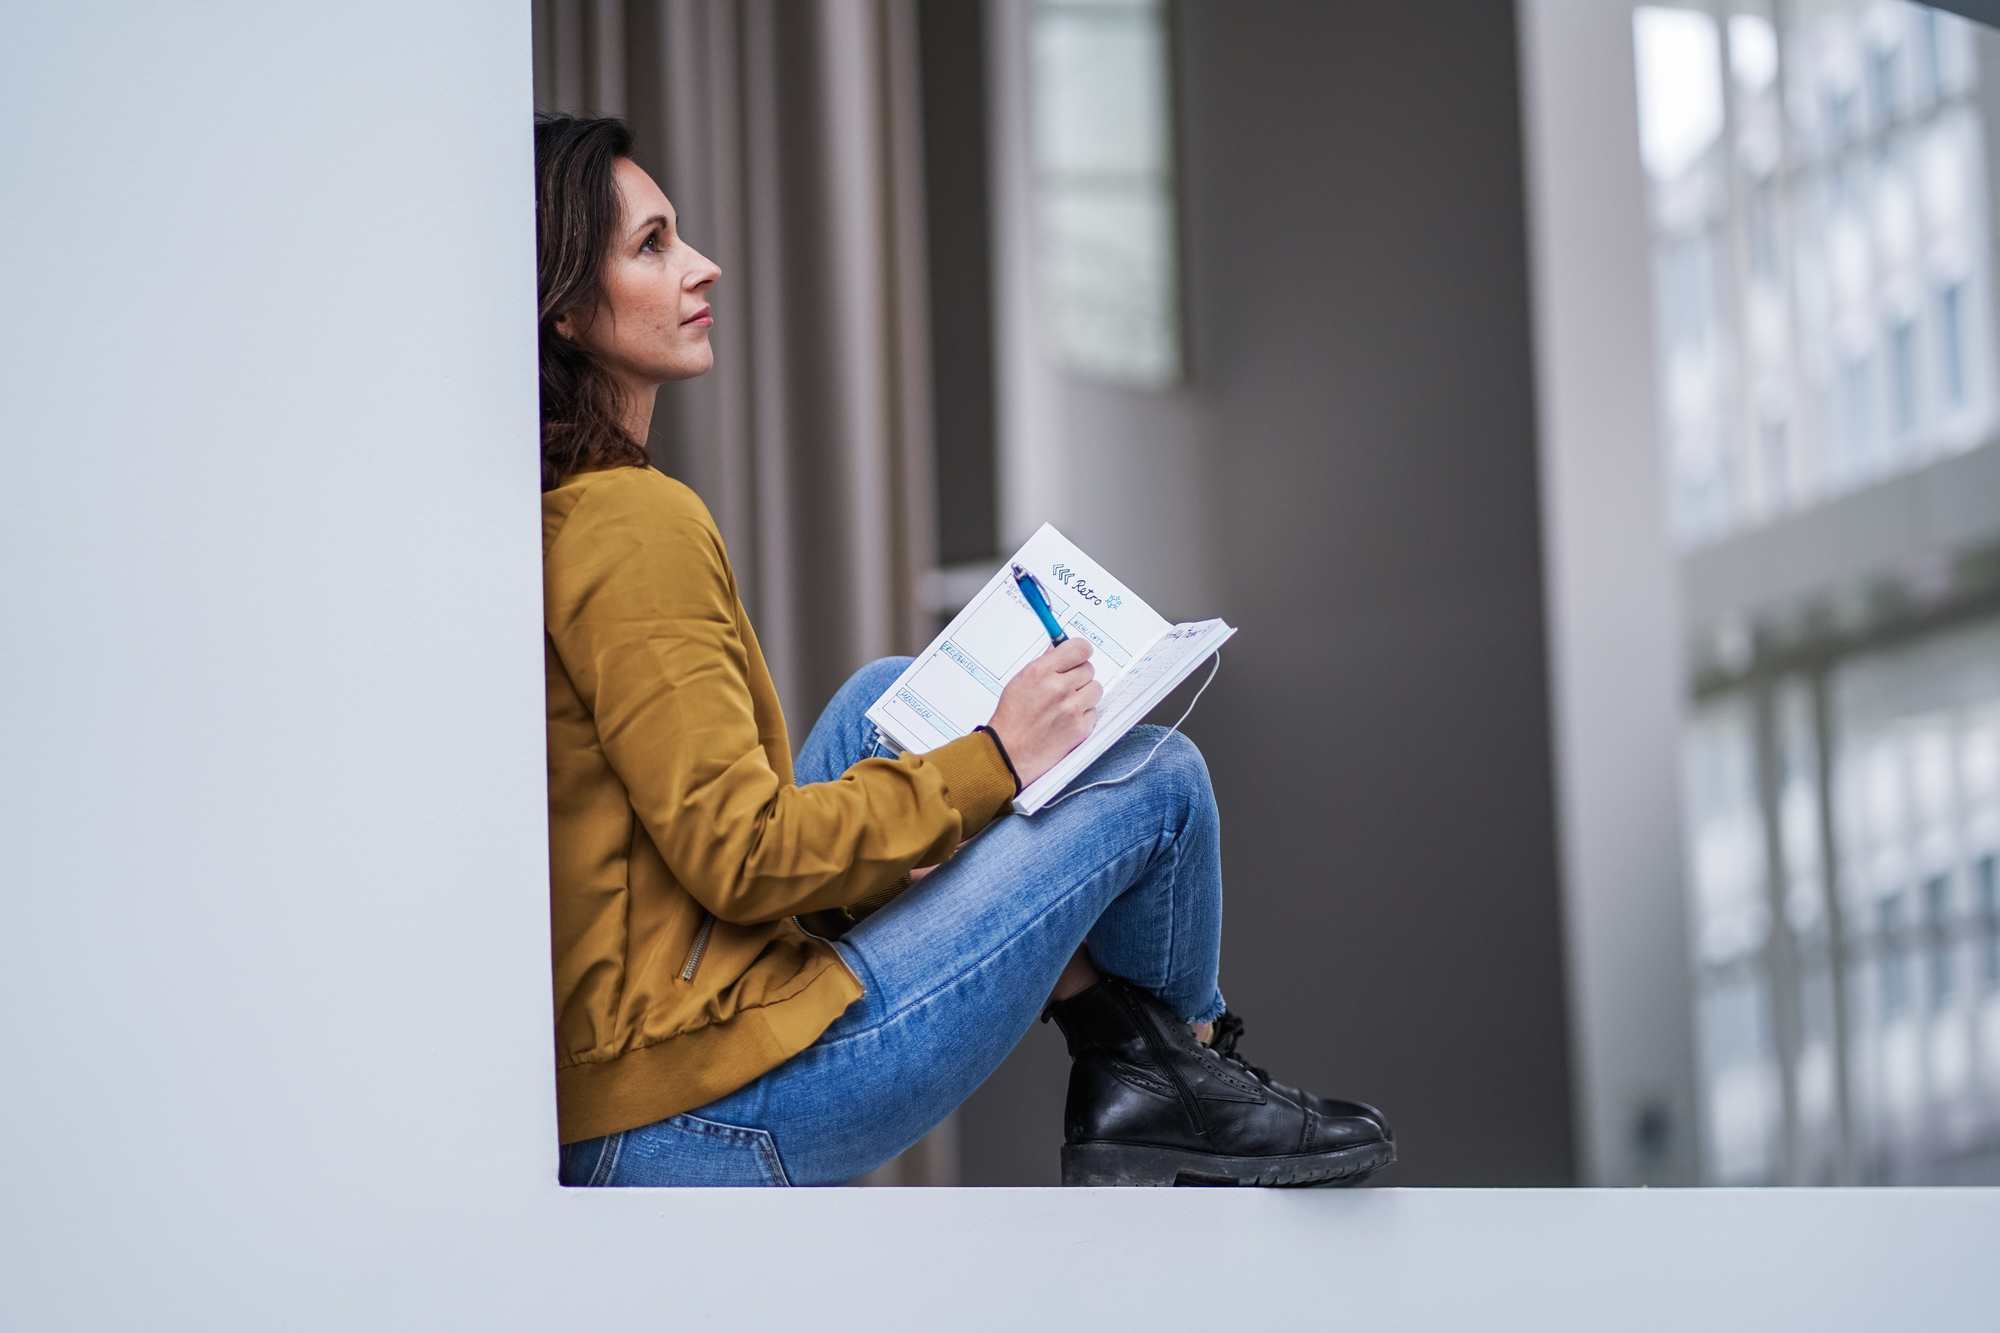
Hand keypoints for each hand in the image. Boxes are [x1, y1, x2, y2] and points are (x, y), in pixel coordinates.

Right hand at [987, 638, 1098, 786]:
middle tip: (1064, 686)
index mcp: (1042, 672)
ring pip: (1095, 689)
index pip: (1080, 648)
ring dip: (1084, 694)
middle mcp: (1059, 688)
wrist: (1009, 751)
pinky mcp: (1081, 728)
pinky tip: (1066, 719)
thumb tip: (1060, 647)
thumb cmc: (1013, 717)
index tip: (1078, 656)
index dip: (1080, 651)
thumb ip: (1045, 663)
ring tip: (1065, 703)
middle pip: (1088, 669)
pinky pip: (1093, 711)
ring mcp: (1072, 709)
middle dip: (1078, 676)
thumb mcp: (1021, 680)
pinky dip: (1083, 714)